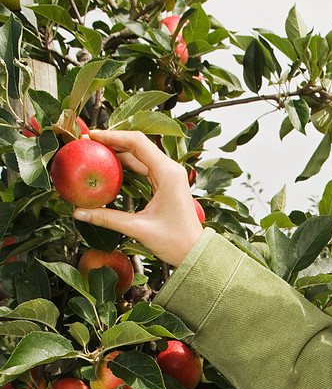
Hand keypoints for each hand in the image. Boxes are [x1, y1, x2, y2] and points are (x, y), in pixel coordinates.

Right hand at [71, 130, 202, 267]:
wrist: (194, 252)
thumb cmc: (174, 242)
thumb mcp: (138, 229)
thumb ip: (107, 218)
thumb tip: (78, 213)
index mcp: (168, 173)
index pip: (137, 142)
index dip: (112, 136)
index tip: (91, 137)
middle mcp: (170, 169)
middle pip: (138, 145)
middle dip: (112, 142)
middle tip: (88, 144)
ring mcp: (170, 175)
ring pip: (140, 155)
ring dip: (118, 153)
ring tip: (95, 153)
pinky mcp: (167, 182)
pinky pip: (144, 167)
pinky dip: (127, 165)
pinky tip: (109, 168)